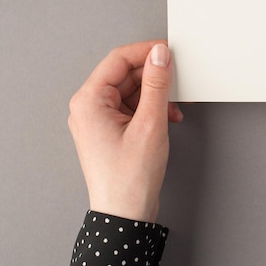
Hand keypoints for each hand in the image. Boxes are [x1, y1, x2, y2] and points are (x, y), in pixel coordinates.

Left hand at [68, 40, 182, 221]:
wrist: (125, 215)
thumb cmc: (129, 178)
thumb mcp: (150, 124)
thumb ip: (156, 85)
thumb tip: (159, 55)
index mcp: (89, 101)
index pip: (118, 60)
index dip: (146, 52)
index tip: (168, 51)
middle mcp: (89, 107)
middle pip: (125, 75)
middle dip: (153, 78)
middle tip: (177, 81)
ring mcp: (99, 120)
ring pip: (131, 91)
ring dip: (155, 96)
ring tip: (173, 108)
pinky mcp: (110, 131)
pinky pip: (132, 107)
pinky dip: (151, 109)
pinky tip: (168, 118)